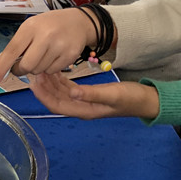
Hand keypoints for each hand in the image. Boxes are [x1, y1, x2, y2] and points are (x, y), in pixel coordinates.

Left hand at [0, 8, 97, 83]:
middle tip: (22, 65)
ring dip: (36, 68)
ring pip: (39, 70)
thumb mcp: (30, 28)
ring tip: (43, 54)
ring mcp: (59, 46)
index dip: (1, 67)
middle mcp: (45, 36)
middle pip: (26, 65)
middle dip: (21, 69)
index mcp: (30, 27)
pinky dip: (49, 68)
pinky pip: (52, 71)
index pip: (12, 50)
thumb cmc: (49, 25)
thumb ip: (15, 46)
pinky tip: (53, 56)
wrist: (78, 22)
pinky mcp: (70, 55)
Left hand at [29, 73, 160, 119]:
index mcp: (83, 110)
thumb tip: (72, 93)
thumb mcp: (112, 94)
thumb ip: (92, 93)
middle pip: (55, 99)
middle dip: (43, 87)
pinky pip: (69, 89)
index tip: (34, 82)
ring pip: (61, 93)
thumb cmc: (131, 98)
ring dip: (50, 83)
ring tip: (41, 69)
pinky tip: (55, 72)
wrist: (147, 100)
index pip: (56, 105)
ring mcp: (84, 101)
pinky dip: (60, 81)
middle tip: (33, 71)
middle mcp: (80, 107)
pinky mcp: (88, 95)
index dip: (43, 95)